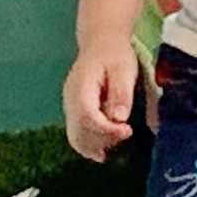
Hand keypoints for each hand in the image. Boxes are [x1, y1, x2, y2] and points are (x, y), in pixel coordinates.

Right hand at [64, 31, 141, 160]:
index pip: (87, 117)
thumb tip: (119, 118)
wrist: (101, 45)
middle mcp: (70, 100)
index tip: (127, 130)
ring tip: (118, 140)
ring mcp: (70, 108)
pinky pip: (77, 137)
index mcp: (81, 87)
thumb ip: (121, 93)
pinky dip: (90, 147)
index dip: (106, 130)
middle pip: (80, 131)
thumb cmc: (114, 56)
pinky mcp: (74, 114)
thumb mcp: (123, 69)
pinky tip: (104, 151)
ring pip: (77, 138)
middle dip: (104, 140)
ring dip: (97, 146)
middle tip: (126, 133)